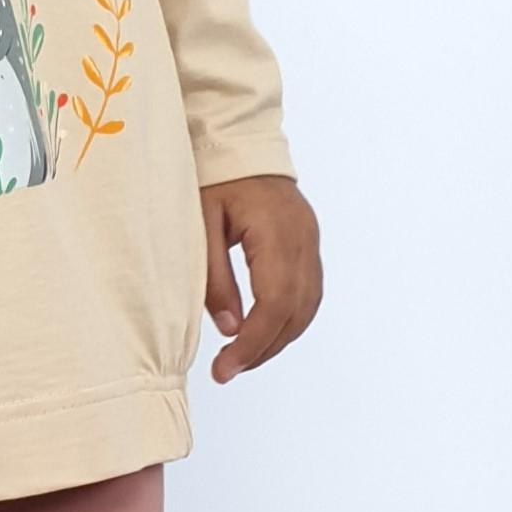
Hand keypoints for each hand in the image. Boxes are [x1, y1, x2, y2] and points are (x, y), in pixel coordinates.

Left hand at [200, 173, 322, 381]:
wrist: (238, 141)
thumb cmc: (214, 177)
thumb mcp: (201, 224)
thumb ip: (214, 277)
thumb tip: (229, 329)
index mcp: (276, 231)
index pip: (275, 302)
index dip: (253, 342)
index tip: (225, 367)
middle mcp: (303, 239)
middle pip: (296, 311)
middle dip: (263, 348)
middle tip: (227, 370)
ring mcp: (310, 241)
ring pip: (307, 307)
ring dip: (277, 338)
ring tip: (240, 358)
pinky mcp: (308, 243)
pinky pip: (308, 293)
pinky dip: (287, 319)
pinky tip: (261, 332)